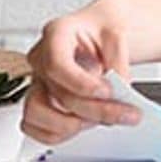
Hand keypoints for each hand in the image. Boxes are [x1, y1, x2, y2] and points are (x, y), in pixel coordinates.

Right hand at [21, 3, 141, 146]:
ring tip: (103, 120)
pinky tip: (85, 124)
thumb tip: (120, 87)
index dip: (80, 83)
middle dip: (95, 109)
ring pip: (36, 114)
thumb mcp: (117, 31)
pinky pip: (34, 127)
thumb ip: (119, 59)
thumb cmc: (102, 28)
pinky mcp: (36, 101)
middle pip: (57, 94)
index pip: (57, 64)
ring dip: (72, 124)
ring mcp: (36, 81)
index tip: (107, 92)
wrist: (99, 31)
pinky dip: (59, 133)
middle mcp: (41, 59)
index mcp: (56, 34)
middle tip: (126, 113)